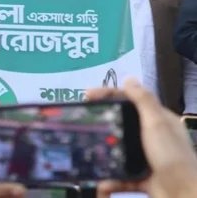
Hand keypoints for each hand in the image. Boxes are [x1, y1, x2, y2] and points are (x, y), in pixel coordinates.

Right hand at [87, 78, 196, 197]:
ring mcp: (146, 157)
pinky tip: (100, 181)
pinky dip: (109, 179)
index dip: (109, 94)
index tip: (86, 95)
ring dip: (103, 153)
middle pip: (122, 123)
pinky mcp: (141, 177)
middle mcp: (153, 136)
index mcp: (159, 120)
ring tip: (86, 152)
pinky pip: (120, 175)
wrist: (183, 195)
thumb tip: (129, 79)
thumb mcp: (157, 124)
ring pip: (118, 150)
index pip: (131, 100)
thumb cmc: (171, 156)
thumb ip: (143, 101)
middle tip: (81, 121)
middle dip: (102, 123)